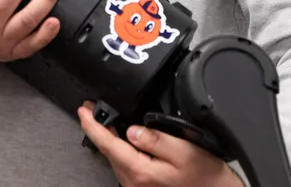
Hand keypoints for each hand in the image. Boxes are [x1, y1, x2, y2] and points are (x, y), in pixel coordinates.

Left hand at [78, 102, 244, 186]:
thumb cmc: (206, 177)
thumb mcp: (185, 151)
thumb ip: (156, 139)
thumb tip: (132, 129)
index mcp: (141, 171)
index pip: (108, 144)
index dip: (92, 126)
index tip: (83, 110)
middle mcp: (135, 183)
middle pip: (109, 151)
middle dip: (98, 129)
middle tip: (91, 110)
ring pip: (116, 159)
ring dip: (109, 139)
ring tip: (105, 121)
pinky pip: (126, 165)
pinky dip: (120, 150)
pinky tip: (124, 139)